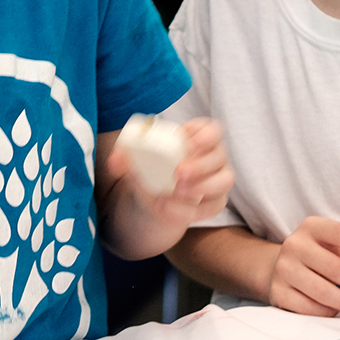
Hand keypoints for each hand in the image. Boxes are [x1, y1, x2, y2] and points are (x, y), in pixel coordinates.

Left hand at [109, 118, 233, 229]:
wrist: (155, 198)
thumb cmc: (151, 169)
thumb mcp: (137, 161)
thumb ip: (124, 158)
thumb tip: (115, 160)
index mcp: (198, 138)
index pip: (213, 129)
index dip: (205, 134)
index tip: (187, 142)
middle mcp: (214, 157)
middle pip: (219, 155)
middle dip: (201, 165)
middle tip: (178, 173)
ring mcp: (218, 180)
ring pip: (224, 181)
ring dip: (203, 186)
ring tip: (177, 191)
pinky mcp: (216, 202)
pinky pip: (213, 206)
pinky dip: (193, 209)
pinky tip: (172, 208)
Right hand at [266, 217, 339, 316]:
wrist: (283, 268)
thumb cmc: (321, 257)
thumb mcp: (338, 246)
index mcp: (312, 227)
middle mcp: (294, 244)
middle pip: (334, 267)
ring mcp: (283, 268)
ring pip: (321, 291)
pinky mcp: (277, 291)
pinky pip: (308, 307)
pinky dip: (327, 312)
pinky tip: (338, 311)